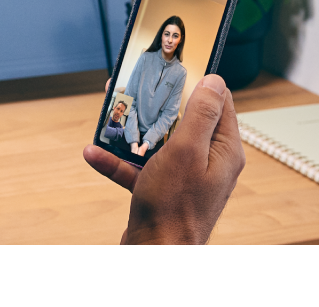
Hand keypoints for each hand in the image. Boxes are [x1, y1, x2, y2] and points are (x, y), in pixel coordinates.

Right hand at [82, 74, 245, 243]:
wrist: (155, 252)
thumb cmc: (174, 208)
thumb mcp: (187, 151)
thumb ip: (201, 115)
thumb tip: (214, 81)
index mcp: (223, 150)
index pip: (219, 103)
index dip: (198, 81)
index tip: (176, 65)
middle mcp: (207, 161)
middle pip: (184, 120)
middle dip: (156, 104)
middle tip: (135, 87)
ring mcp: (184, 177)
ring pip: (158, 141)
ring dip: (132, 130)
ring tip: (111, 115)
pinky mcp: (162, 190)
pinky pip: (139, 167)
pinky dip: (117, 160)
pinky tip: (95, 153)